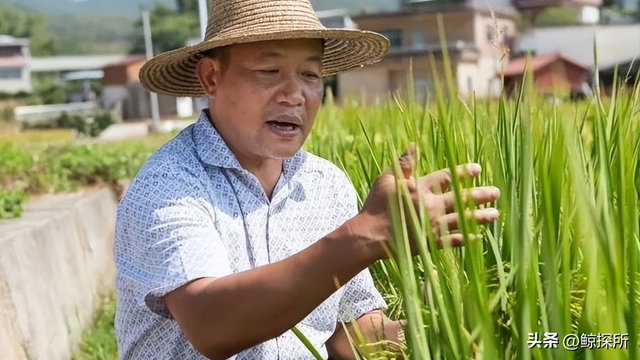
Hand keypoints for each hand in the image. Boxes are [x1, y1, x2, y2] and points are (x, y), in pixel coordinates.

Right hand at [356, 143, 500, 258]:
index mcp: (420, 188)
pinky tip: (479, 235)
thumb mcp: (386, 179)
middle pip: (461, 198)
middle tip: (496, 192)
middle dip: (481, 194)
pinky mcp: (431, 242)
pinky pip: (454, 240)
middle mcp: (431, 205)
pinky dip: (467, 238)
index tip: (477, 169)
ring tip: (495, 214)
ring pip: (463, 219)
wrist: (371, 235)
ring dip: (481, 216)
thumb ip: (403, 163)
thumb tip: (413, 145)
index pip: (447, 177)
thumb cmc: (376, 206)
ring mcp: (433, 225)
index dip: (463, 172)